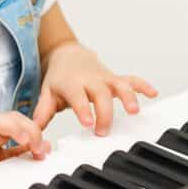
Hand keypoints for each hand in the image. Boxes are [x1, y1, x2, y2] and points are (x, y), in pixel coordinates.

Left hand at [33, 42, 157, 135]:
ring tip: (134, 111)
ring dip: (129, 96)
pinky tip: (153, 93)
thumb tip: (33, 133)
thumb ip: (42, 114)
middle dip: (104, 112)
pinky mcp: (115, 78)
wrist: (68, 55)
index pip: (77, 96)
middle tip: (103, 131)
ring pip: (119, 85)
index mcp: (71, 84)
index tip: (88, 123)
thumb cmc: (59, 79)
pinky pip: (131, 79)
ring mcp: (104, 78)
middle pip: (101, 94)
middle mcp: (90, 80)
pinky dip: (143, 85)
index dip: (84, 109)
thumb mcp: (47, 94)